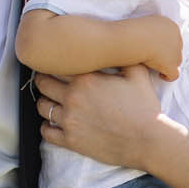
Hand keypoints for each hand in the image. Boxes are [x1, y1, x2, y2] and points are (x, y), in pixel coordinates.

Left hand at [37, 67, 169, 169]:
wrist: (147, 141)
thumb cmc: (144, 108)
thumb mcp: (138, 74)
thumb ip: (123, 58)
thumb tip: (117, 46)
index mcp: (85, 79)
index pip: (56, 65)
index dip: (54, 63)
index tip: (56, 65)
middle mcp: (72, 98)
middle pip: (42, 84)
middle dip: (45, 81)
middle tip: (49, 81)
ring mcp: (69, 121)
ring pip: (42, 107)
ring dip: (46, 103)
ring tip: (53, 102)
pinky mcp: (70, 140)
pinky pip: (46, 132)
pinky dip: (47, 127)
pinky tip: (54, 124)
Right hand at [140, 18, 183, 80]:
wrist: (138, 38)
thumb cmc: (136, 30)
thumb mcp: (147, 22)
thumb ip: (151, 28)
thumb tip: (148, 33)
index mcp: (171, 27)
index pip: (173, 37)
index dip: (166, 44)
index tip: (157, 47)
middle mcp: (176, 38)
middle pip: (177, 49)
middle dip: (168, 54)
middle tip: (157, 57)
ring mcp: (176, 53)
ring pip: (176, 61)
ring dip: (168, 64)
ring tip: (157, 66)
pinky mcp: (171, 65)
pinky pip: (174, 74)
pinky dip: (168, 76)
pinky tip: (161, 75)